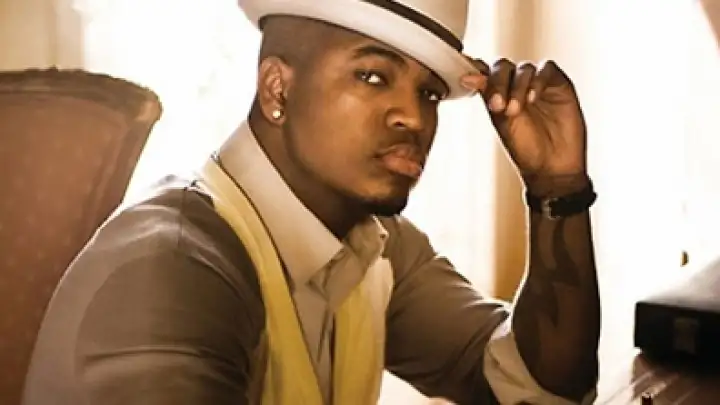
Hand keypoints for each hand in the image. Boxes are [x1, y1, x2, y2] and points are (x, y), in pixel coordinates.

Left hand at [461, 59, 588, 195]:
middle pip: (503, 67)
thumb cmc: (525, 148)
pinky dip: (537, 81)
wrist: (551, 166)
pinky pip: (547, 70)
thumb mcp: (501, 121)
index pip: (485, 71)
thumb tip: (467, 77)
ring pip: (523, 68)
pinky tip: (532, 98)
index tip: (466, 80)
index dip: (476, 71)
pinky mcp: (558, 84)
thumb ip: (488, 96)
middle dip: (497, 83)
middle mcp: (517, 85)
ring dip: (517, 87)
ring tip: (515, 111)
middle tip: (497, 106)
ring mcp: (538, 83)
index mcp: (498, 93)